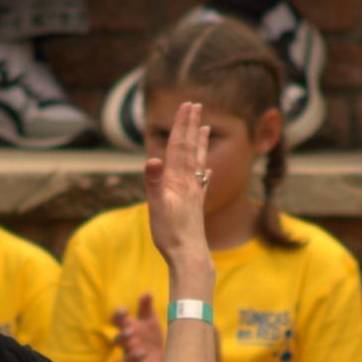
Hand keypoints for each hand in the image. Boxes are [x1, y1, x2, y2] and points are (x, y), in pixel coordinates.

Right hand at [112, 293, 164, 361]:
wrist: (154, 358)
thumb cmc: (149, 335)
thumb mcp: (149, 320)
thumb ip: (146, 308)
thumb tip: (147, 293)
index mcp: (129, 328)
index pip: (118, 321)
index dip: (119, 315)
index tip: (124, 310)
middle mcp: (127, 343)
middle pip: (118, 339)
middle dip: (123, 336)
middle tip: (130, 332)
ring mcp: (132, 356)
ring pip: (128, 356)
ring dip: (133, 354)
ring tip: (141, 352)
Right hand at [144, 101, 211, 270]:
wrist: (189, 255)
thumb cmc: (170, 234)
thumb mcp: (156, 207)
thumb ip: (154, 182)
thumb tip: (152, 159)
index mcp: (177, 180)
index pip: (179, 146)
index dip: (182, 125)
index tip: (186, 105)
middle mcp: (188, 183)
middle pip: (190, 149)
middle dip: (192, 126)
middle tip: (196, 105)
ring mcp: (194, 194)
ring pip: (199, 163)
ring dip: (201, 144)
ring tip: (206, 128)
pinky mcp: (196, 206)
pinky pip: (203, 183)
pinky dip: (205, 172)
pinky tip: (209, 171)